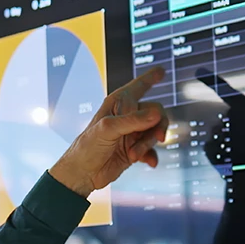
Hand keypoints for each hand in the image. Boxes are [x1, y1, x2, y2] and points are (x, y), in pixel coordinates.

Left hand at [49, 66, 168, 197]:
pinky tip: (149, 162)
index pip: (137, 87)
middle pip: (156, 112)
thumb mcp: (108, 130)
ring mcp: (132, 132)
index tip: (161, 70)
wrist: (83, 173)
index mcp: (117, 104)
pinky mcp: (135, 148)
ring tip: (134, 154)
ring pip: (155, 132)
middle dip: (157, 126)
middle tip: (158, 137)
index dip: (150, 78)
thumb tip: (157, 114)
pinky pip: (153, 149)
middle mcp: (126, 116)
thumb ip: (133, 120)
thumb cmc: (87, 147)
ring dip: (148, 144)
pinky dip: (152, 156)